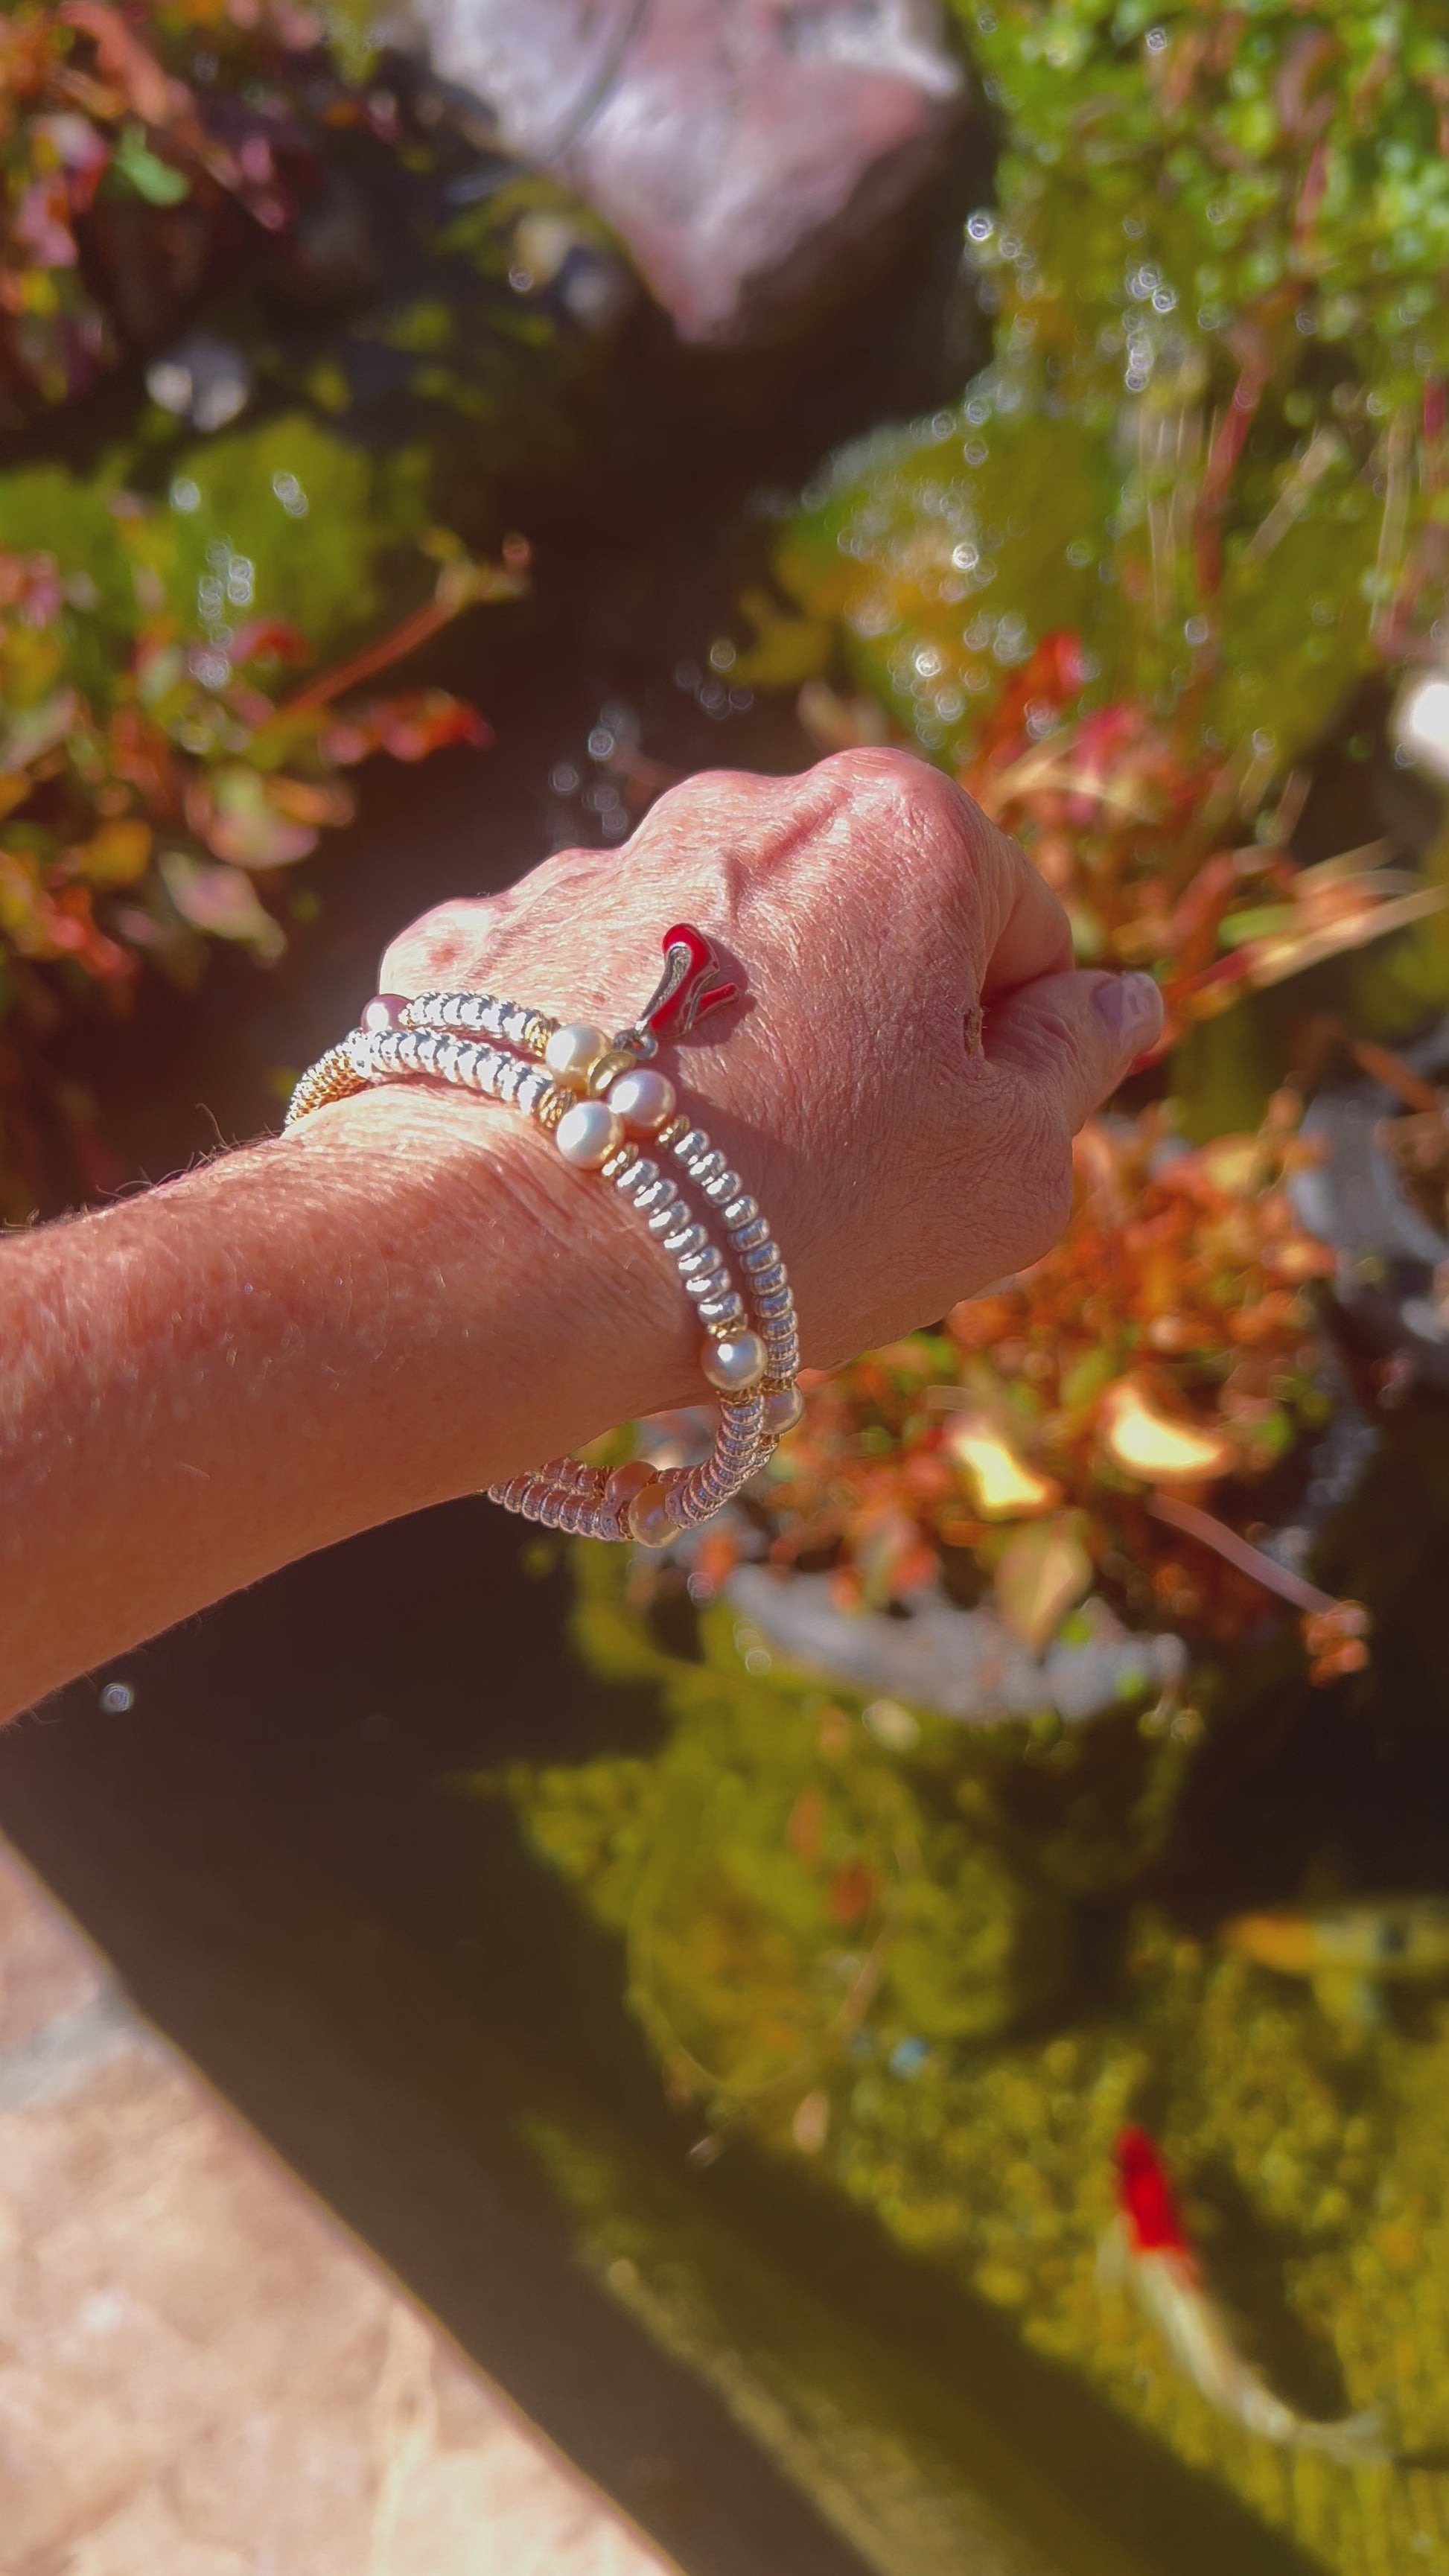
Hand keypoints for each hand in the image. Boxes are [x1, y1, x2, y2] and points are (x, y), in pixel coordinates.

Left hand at [360, 750, 1161, 1395]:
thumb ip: (1076, 1064)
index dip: (1002, 1059)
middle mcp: (743, 805)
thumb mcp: (1008, 1169)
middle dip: (863, 1039)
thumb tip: (1119, 1002)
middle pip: (858, 935)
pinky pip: (575, 999)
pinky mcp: (480, 941)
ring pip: (712, 967)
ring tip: (697, 1181)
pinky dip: (594, 1067)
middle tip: (828, 1179)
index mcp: (902, 826)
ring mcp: (594, 864)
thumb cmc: (802, 1214)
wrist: (512, 1255)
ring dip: (730, 1052)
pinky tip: (585, 1158)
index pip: (1018, 936)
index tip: (939, 1150)